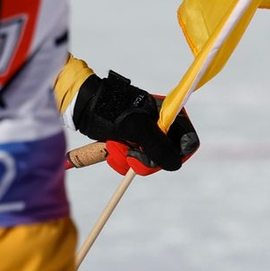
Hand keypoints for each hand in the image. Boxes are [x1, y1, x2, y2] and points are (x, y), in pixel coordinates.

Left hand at [72, 71, 199, 176]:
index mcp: (166, 114)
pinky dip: (123, 159)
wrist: (82, 105)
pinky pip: (135, 160)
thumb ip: (157, 145)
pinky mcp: (131, 141)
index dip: (177, 154)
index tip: (157, 158)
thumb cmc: (109, 110)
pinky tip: (112, 150)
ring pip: (149, 161)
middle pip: (168, 156)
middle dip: (147, 160)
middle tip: (130, 155)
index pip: (187, 141)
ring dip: (130, 160)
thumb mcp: (134, 127)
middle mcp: (159, 125)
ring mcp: (145, 134)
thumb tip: (175, 164)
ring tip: (115, 148)